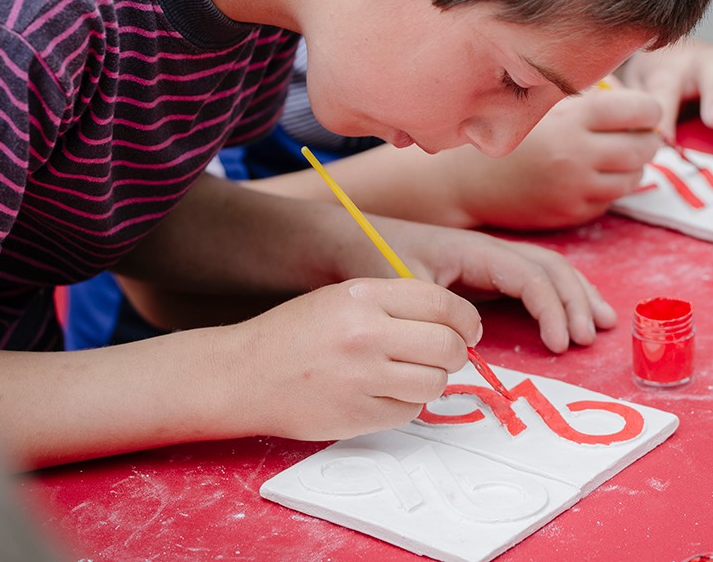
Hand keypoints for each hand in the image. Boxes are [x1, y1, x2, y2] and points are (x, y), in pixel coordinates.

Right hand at [237, 278, 480, 439]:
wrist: (243, 374)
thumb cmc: (294, 334)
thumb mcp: (342, 299)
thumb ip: (395, 304)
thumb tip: (454, 322)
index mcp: (363, 297)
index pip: (441, 303)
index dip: (465, 319)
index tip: (469, 329)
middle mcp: (365, 335)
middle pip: (447, 346)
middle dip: (457, 353)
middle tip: (446, 356)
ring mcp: (361, 378)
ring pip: (434, 382)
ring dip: (430, 381)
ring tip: (406, 374)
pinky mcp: (358, 415)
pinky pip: (409, 412)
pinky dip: (404, 405)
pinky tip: (380, 393)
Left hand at [362, 215, 618, 353]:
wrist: (347, 240)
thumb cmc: (371, 258)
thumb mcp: (397, 284)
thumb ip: (432, 309)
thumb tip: (468, 339)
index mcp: (473, 249)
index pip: (529, 274)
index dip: (551, 307)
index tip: (560, 343)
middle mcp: (488, 250)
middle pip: (550, 266)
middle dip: (576, 299)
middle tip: (588, 338)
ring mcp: (489, 260)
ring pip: (548, 269)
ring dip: (578, 295)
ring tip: (602, 325)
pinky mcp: (484, 275)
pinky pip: (533, 280)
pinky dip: (560, 296)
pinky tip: (574, 317)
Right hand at [442, 90, 661, 230]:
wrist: (465, 180)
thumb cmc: (507, 133)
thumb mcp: (543, 103)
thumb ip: (589, 98)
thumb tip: (640, 102)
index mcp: (572, 118)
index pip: (642, 110)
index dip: (650, 110)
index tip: (644, 111)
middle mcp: (577, 154)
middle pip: (645, 147)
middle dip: (647, 139)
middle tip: (637, 134)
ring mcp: (575, 188)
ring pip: (634, 178)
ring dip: (632, 166)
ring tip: (614, 155)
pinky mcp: (570, 214)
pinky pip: (610, 200)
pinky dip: (608, 187)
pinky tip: (589, 176)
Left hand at [619, 40, 712, 136]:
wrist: (670, 51)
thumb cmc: (654, 85)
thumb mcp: (636, 96)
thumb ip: (630, 113)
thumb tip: (619, 134)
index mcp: (667, 71)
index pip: (663, 88)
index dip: (662, 112)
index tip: (662, 139)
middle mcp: (702, 62)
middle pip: (712, 69)